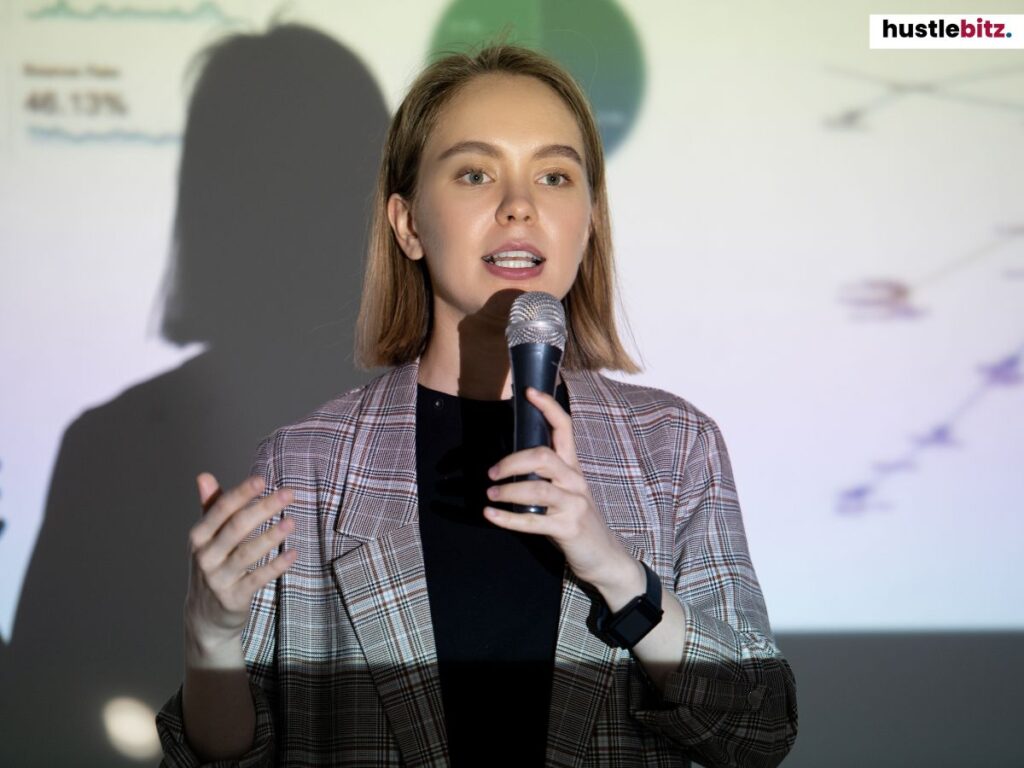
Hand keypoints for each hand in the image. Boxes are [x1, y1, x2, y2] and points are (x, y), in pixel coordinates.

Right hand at [184, 473, 295, 666]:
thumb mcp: (206, 538)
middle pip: (236, 527)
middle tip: (289, 493)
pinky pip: (257, 579)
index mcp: (198, 537)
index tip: (262, 479)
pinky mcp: (233, 598)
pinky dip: (276, 566)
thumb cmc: (212, 566)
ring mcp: (218, 578)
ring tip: (292, 521)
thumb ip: (210, 507)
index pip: (220, 509)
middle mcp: (205, 556)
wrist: (205, 617)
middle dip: (264, 508)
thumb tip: (203, 475)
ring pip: (247, 553)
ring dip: (271, 536)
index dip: (241, 493)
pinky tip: (293, 554)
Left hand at [483, 388, 643, 605]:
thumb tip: (511, 463)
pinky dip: (507, 519)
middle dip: (513, 461)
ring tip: (490, 495)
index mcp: (573, 468)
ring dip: (508, 491)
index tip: (529, 391)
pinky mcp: (568, 529)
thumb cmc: (577, 521)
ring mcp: (574, 505)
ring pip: (538, 488)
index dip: (548, 407)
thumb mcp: (566, 493)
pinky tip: (490, 516)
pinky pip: (533, 521)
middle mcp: (576, 481)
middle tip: (492, 473)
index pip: (564, 429)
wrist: (605, 558)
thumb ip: (545, 477)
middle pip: (544, 456)